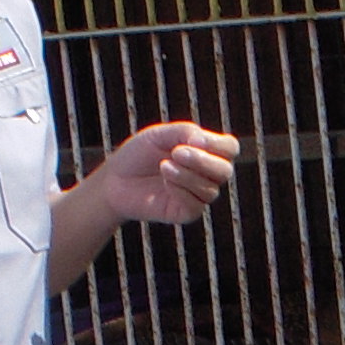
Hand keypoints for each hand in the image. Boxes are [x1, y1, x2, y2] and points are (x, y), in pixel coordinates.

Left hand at [93, 121, 239, 226]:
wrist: (114, 181)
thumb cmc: (138, 155)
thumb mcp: (160, 135)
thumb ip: (185, 132)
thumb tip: (204, 141)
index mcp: (205, 152)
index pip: (230, 148)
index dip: (219, 144)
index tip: (193, 138)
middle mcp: (206, 174)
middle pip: (225, 171)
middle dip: (202, 160)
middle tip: (176, 152)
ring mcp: (198, 195)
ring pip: (210, 189)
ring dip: (187, 175)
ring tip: (163, 166)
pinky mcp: (187, 213)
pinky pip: (196, 204)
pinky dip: (181, 190)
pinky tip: (164, 182)